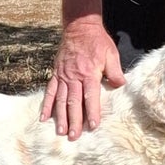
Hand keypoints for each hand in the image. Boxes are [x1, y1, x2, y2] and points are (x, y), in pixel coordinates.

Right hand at [40, 17, 125, 139]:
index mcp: (89, 73)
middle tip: (74, 136)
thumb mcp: (111, 53)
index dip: (92, 112)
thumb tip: (120, 85)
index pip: (90, 96)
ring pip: (60, 99)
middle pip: (73, 102)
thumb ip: (115, 71)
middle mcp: (74, 76)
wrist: (79, 27)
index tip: (93, 126)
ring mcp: (63, 76)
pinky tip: (43, 118)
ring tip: (61, 131)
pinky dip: (46, 105)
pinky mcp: (56, 74)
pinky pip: (49, 91)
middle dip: (74, 120)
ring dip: (60, 117)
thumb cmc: (97, 42)